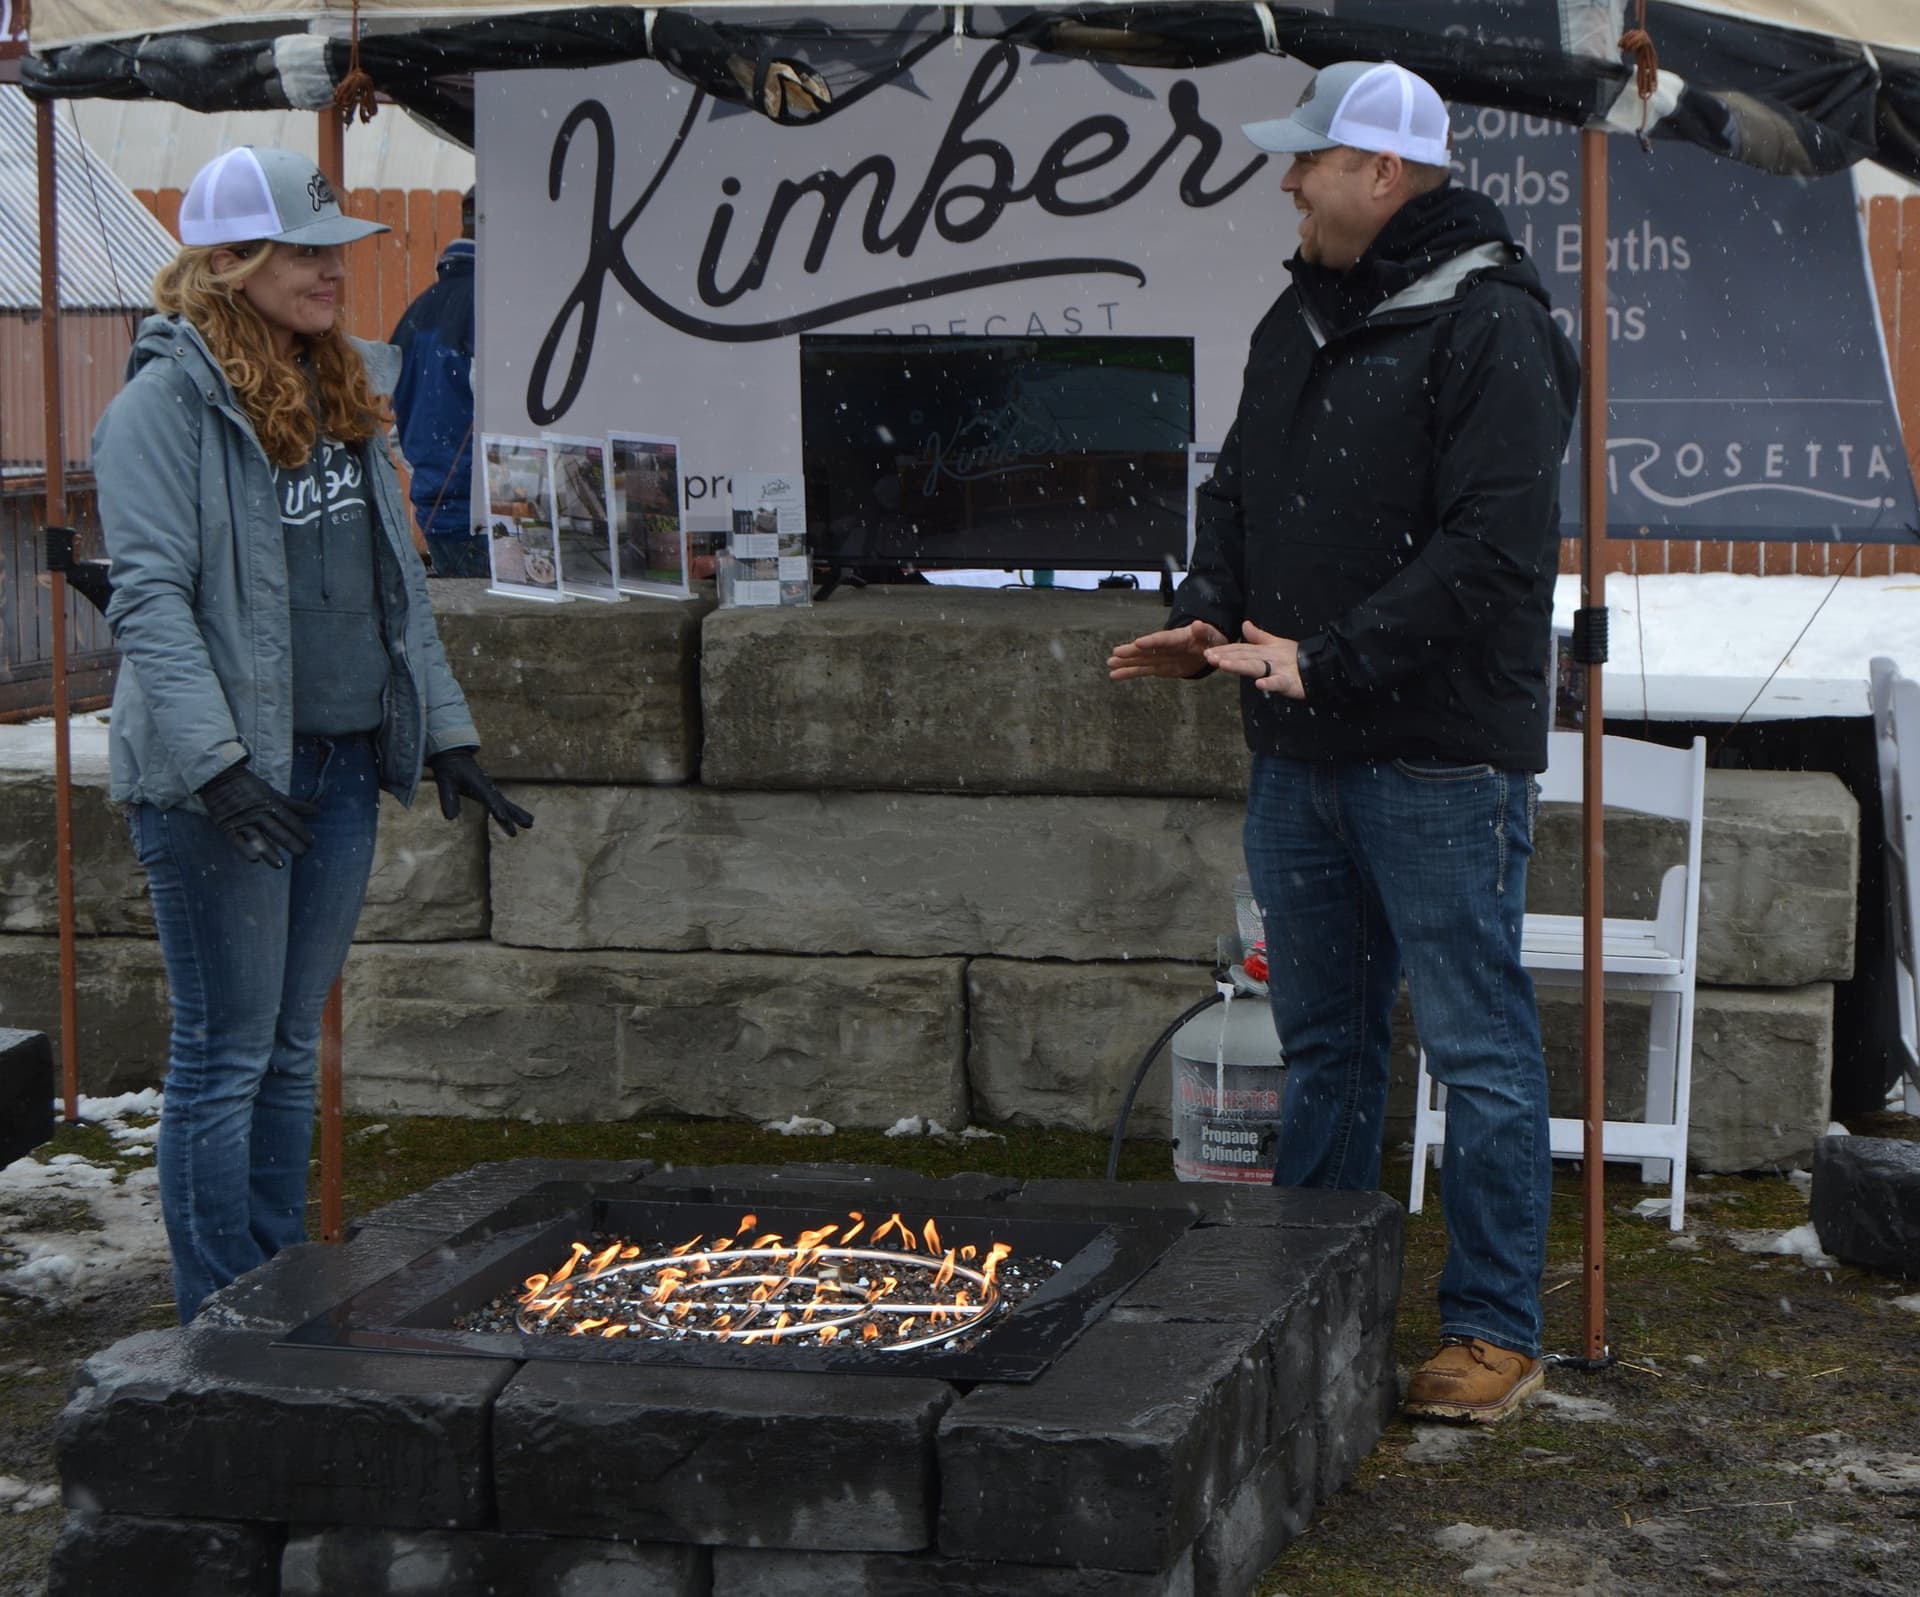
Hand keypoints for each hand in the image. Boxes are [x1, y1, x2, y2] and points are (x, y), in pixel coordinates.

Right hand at [196, 763, 317, 867]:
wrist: (220, 777)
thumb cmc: (249, 786)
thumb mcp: (273, 793)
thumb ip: (294, 805)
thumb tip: (317, 811)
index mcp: (270, 804)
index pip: (289, 820)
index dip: (301, 831)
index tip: (312, 842)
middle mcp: (258, 813)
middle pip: (276, 830)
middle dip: (290, 842)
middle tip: (302, 854)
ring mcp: (242, 820)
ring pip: (258, 837)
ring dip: (269, 851)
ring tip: (280, 865)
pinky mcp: (227, 826)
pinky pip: (236, 840)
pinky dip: (245, 849)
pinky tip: (254, 859)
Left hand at [427, 748, 533, 836]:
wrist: (455, 756)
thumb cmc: (449, 768)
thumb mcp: (445, 781)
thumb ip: (448, 799)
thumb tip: (450, 818)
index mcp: (478, 784)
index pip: (489, 799)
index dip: (496, 809)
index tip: (504, 818)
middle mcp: (487, 787)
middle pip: (504, 802)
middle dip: (515, 814)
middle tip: (528, 824)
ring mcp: (490, 790)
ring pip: (506, 803)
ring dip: (518, 813)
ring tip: (530, 824)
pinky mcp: (489, 792)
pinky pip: (503, 803)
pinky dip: (512, 811)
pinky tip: (521, 818)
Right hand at [1107, 619, 1228, 681]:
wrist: (1208, 649)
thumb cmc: (1211, 640)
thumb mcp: (1212, 635)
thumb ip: (1204, 632)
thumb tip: (1198, 624)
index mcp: (1178, 637)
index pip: (1163, 639)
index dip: (1151, 642)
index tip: (1138, 643)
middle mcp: (1164, 647)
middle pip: (1146, 649)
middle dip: (1132, 651)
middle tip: (1117, 653)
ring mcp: (1160, 657)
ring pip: (1140, 660)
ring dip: (1125, 662)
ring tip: (1109, 664)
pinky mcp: (1159, 667)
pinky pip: (1143, 671)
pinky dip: (1129, 673)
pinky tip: (1115, 675)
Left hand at [1205, 622, 1305, 699]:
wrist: (1322, 665)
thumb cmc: (1296, 657)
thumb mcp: (1276, 645)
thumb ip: (1258, 636)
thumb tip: (1244, 624)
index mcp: (1264, 651)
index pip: (1241, 649)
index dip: (1224, 650)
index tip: (1207, 652)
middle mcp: (1269, 658)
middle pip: (1245, 656)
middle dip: (1226, 656)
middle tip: (1208, 656)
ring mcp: (1279, 669)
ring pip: (1257, 666)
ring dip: (1240, 665)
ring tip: (1224, 664)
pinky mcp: (1290, 681)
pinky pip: (1279, 682)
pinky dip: (1270, 683)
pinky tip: (1259, 684)